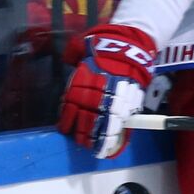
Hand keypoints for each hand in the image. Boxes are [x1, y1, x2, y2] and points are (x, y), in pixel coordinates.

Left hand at [58, 24, 155, 157]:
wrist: (130, 44)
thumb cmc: (104, 44)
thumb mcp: (82, 45)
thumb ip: (75, 55)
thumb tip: (71, 60)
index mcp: (84, 79)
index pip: (72, 103)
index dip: (67, 118)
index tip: (63, 129)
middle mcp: (99, 91)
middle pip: (88, 116)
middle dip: (84, 131)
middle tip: (80, 142)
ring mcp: (116, 98)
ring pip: (105, 122)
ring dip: (99, 137)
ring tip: (96, 149)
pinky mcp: (130, 102)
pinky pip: (122, 121)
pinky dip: (117, 135)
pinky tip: (113, 144)